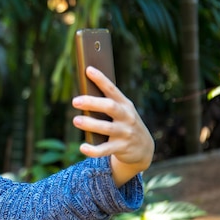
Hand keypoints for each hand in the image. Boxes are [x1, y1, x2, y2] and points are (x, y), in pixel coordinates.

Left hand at [72, 66, 154, 186]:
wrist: (144, 148)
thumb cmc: (124, 124)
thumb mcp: (121, 112)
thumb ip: (106, 104)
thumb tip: (82, 96)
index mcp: (125, 104)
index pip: (112, 89)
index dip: (100, 79)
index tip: (88, 70)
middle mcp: (127, 117)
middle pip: (110, 107)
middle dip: (92, 103)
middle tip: (75, 101)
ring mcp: (125, 133)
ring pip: (107, 128)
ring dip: (90, 124)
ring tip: (75, 120)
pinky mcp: (122, 148)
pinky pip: (106, 149)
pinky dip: (94, 149)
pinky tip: (83, 147)